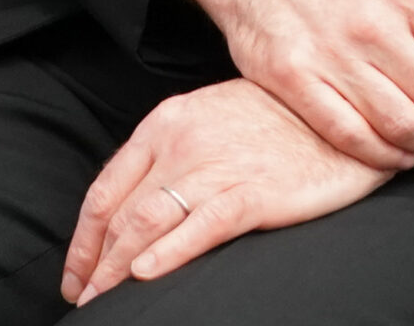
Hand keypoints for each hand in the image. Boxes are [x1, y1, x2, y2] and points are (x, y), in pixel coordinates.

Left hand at [59, 78, 392, 304]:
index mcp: (166, 122)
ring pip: (148, 223)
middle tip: (87, 299)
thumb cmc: (277, 119)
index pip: (106, 188)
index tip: (76, 274)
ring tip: (106, 302)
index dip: (84, 240)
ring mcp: (216, 166)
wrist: (338, 111)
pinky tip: (147, 276)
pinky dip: (167, 254)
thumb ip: (173, 155)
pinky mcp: (253, 192)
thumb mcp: (211, 119)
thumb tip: (135, 207)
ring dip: (118, 269)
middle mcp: (182, 141)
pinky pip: (200, 227)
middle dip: (96, 264)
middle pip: (122, 213)